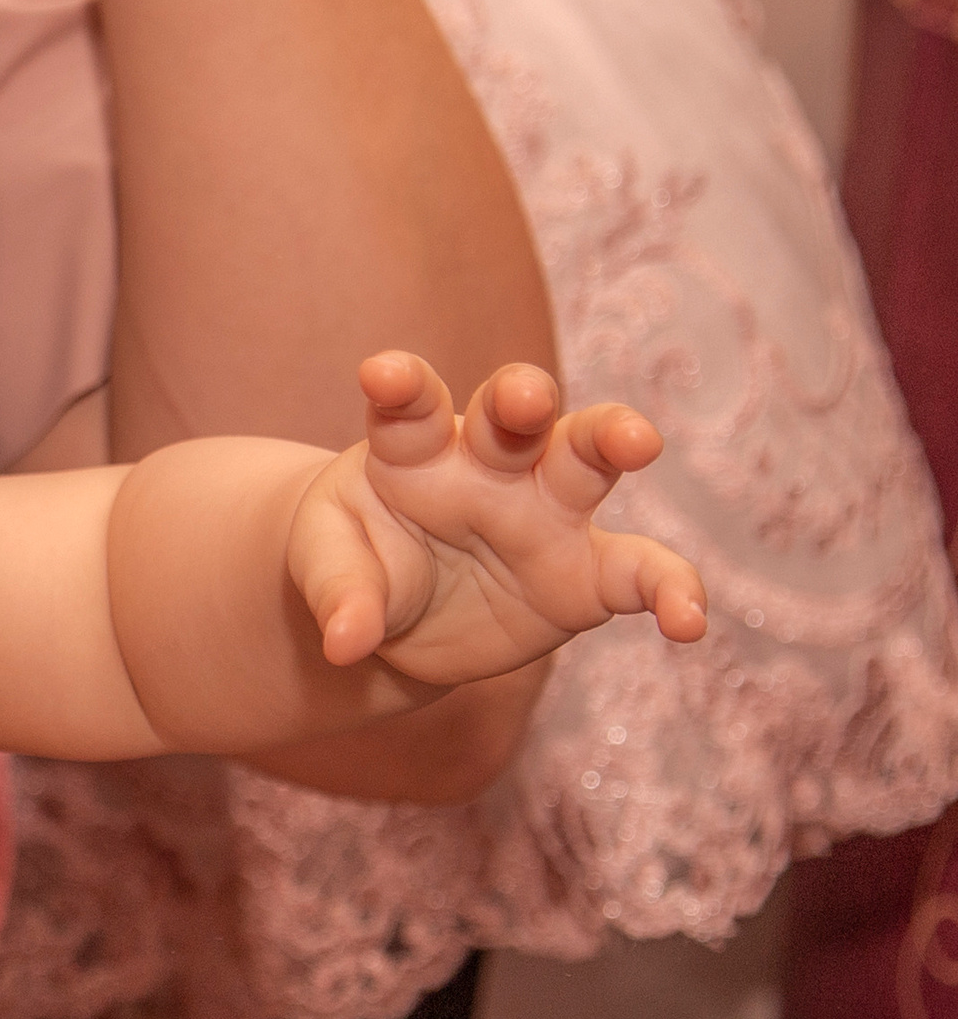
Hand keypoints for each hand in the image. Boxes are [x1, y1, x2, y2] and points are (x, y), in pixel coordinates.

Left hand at [290, 354, 708, 689]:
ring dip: (614, 439)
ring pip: (588, 459)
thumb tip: (345, 643)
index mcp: (415, 448)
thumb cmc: (358, 564)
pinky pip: (638, 574)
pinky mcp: (583, 575)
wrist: (395, 617)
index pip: (411, 408)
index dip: (401, 386)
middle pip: (517, 413)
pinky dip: (670, 590)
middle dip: (523, 396)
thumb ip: (339, 594)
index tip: (381, 375)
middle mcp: (490, 464)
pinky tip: (689, 622)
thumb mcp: (329, 569)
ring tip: (639, 441)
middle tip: (523, 397)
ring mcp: (544, 512)